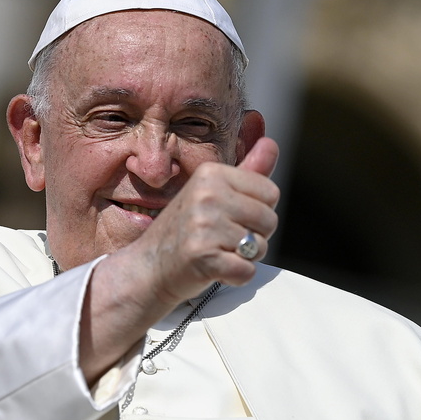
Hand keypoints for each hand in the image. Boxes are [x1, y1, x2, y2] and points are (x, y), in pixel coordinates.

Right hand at [79, 137, 278, 383]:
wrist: (147, 267)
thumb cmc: (186, 229)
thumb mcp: (213, 193)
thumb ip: (248, 171)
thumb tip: (272, 143)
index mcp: (211, 173)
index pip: (271, 192)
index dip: (257, 211)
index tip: (229, 217)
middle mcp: (207, 195)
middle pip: (270, 220)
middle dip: (254, 236)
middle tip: (222, 239)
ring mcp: (203, 225)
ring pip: (260, 247)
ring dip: (244, 258)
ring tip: (216, 252)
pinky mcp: (203, 256)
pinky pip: (246, 271)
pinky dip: (235, 276)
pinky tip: (213, 269)